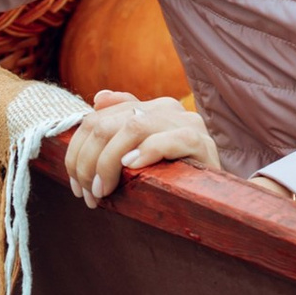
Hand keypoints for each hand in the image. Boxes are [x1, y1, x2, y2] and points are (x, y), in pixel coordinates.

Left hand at [64, 88, 220, 208]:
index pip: (97, 118)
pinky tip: (132, 169)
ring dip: (109, 162)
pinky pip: (170, 139)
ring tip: (103, 190)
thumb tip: (97, 99)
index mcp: (150, 108)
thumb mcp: (144, 152)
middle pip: (108, 123)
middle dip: (88, 162)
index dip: (78, 151)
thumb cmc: (175, 176)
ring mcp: (186, 123)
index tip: (76, 184)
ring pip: (133, 127)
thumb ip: (121, 124)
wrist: (219, 195)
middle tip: (87, 194)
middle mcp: (167, 108)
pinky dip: (147, 153)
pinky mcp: (201, 142)